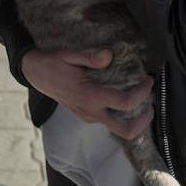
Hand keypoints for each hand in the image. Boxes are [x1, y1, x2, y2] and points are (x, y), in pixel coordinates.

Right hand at [21, 48, 154, 140]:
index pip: (125, 102)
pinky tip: (124, 99)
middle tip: (151, 106)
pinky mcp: (86, 115)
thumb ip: (91, 57)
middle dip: (143, 122)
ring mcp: (88, 116)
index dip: (142, 93)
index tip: (149, 79)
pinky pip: (109, 121)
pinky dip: (121, 115)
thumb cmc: (52, 62)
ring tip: (141, 100)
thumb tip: (110, 55)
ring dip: (133, 119)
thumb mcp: (70, 55)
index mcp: (90, 96)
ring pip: (118, 128)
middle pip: (125, 131)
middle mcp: (91, 111)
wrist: (34, 73)